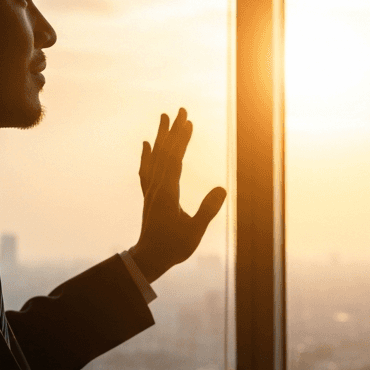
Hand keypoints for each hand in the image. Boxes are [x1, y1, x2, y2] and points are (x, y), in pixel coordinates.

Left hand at [128, 108, 225, 281]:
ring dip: (161, 136)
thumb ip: (207, 211)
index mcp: (167, 194)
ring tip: (165, 117)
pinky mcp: (149, 195)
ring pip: (155, 158)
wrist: (148, 259)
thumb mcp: (194, 232)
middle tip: (181, 110)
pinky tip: (147, 144)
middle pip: (164, 153)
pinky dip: (147, 155)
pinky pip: (146, 170)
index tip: (188, 122)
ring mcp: (150, 190)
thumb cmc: (174, 248)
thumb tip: (223, 189)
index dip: (181, 140)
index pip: (174, 160)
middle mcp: (156, 188)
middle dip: (173, 131)